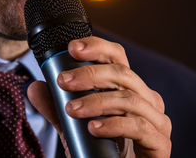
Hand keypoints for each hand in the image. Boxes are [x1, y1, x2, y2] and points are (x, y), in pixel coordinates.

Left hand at [28, 37, 171, 157]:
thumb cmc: (103, 152)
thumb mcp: (74, 127)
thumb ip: (57, 108)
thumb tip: (34, 87)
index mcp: (130, 88)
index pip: (118, 58)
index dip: (97, 47)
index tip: (72, 48)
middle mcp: (148, 99)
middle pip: (123, 74)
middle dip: (90, 75)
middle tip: (63, 81)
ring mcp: (157, 121)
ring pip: (129, 100)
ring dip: (96, 101)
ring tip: (72, 109)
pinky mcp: (160, 143)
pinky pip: (139, 127)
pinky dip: (114, 125)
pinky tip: (94, 128)